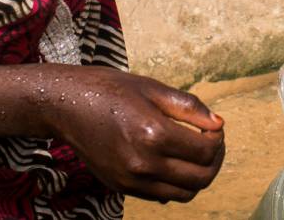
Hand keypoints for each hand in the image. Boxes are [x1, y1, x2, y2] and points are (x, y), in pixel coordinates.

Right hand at [39, 65, 225, 202]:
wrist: (65, 105)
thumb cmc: (109, 89)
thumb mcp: (152, 88)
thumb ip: (189, 107)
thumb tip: (218, 123)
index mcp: (154, 133)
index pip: (206, 151)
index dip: (218, 140)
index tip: (213, 128)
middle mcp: (143, 163)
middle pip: (200, 178)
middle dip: (214, 161)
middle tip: (211, 143)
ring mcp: (131, 179)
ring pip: (184, 194)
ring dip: (197, 177)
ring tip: (194, 155)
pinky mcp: (121, 187)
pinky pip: (161, 196)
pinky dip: (175, 184)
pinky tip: (171, 162)